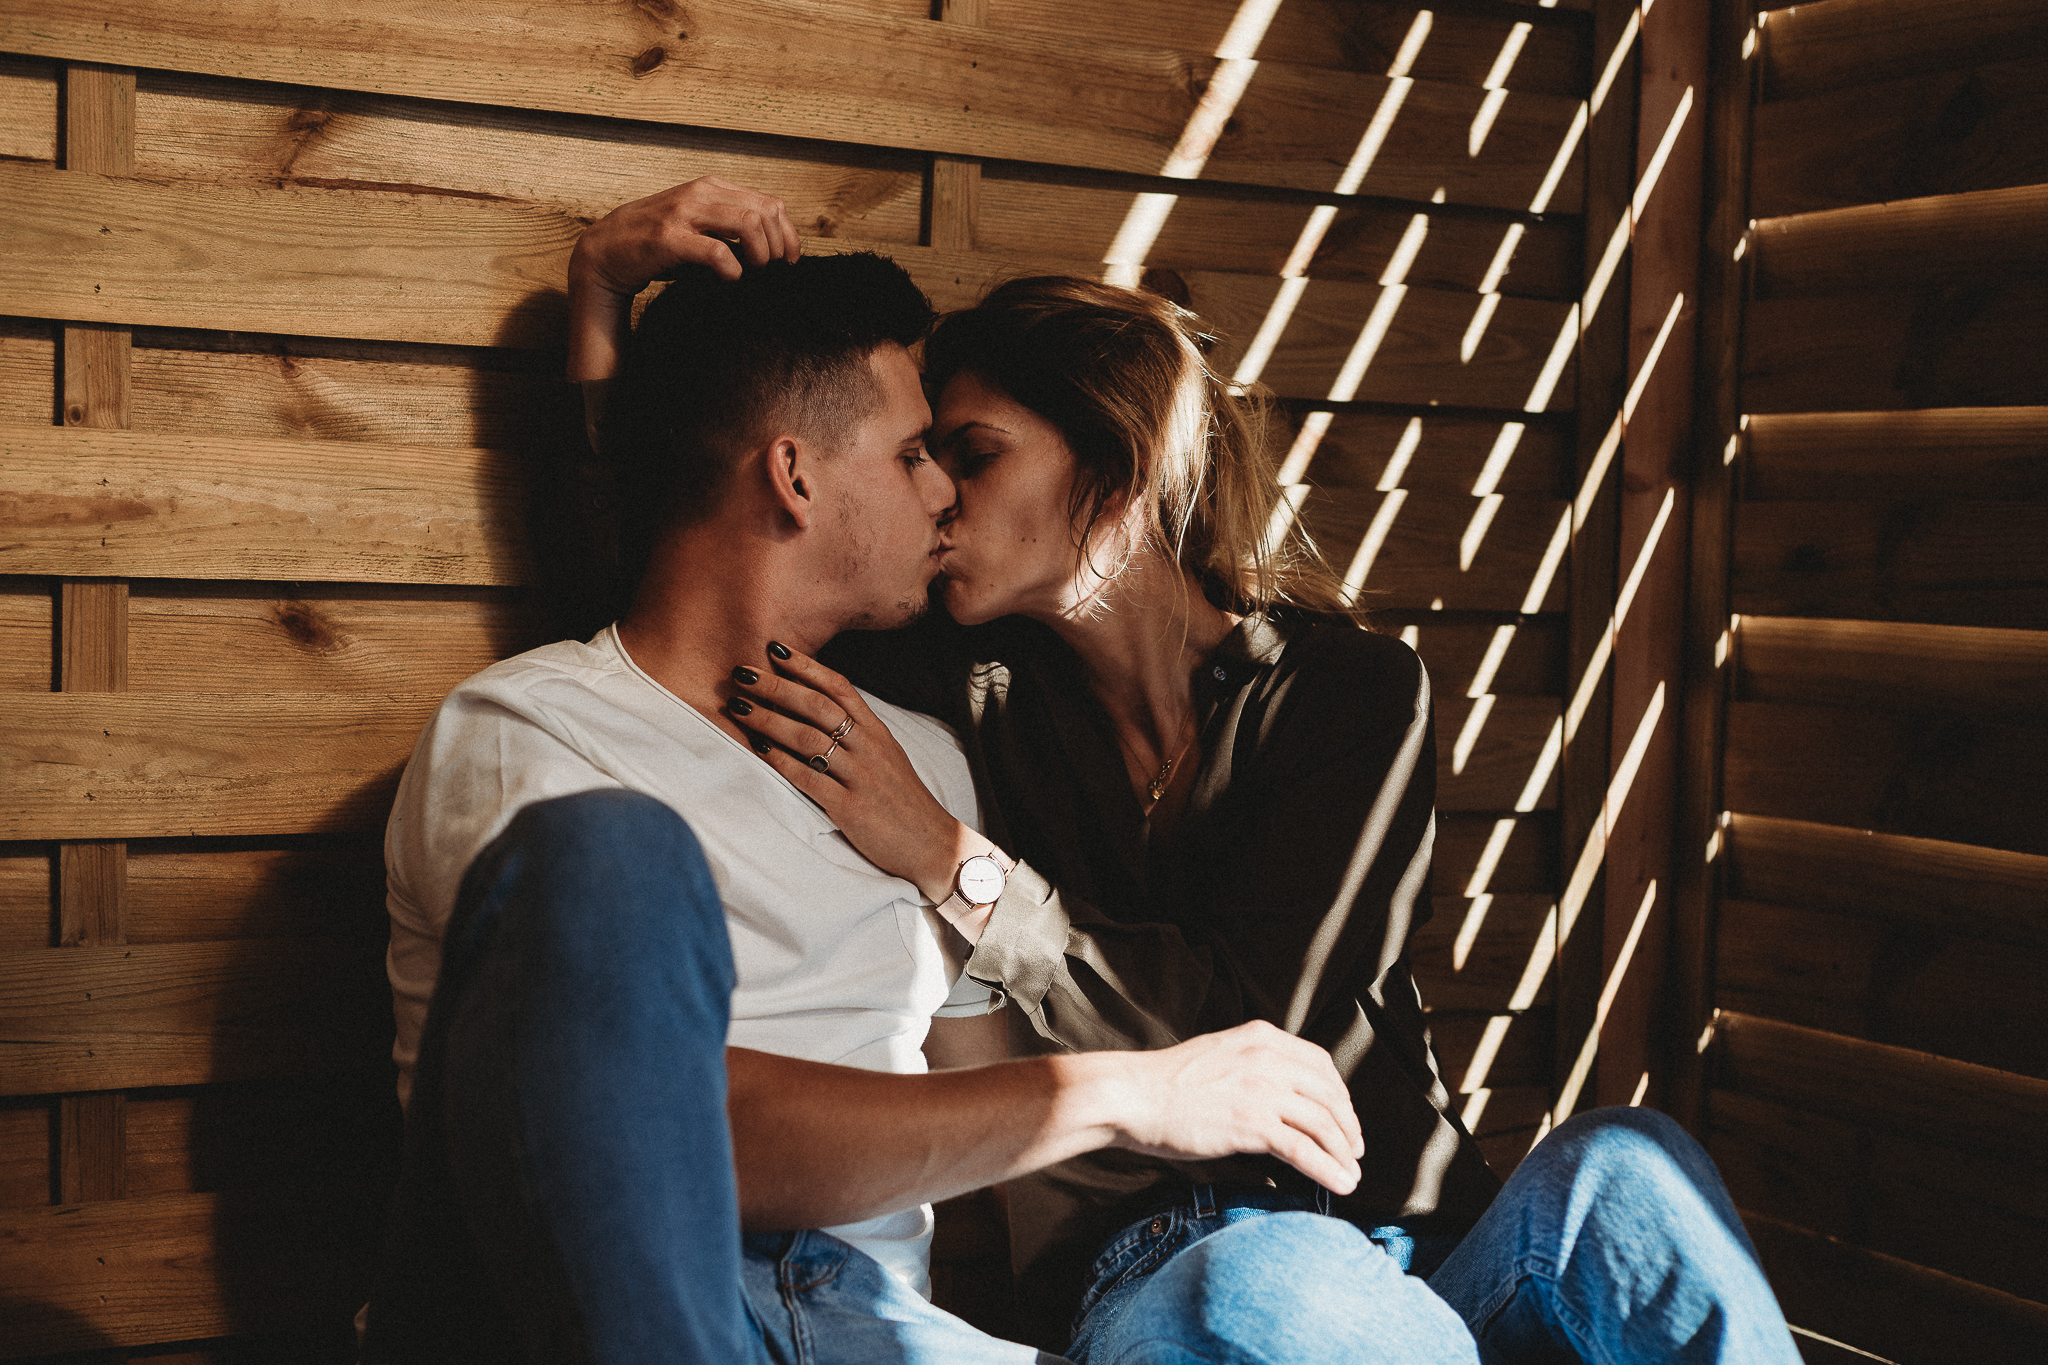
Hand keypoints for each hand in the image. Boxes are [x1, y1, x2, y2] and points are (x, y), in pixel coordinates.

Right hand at [567, 177, 803, 382]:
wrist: (605, 252)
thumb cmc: (657, 245)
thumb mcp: (697, 225)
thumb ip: (729, 227)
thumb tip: (774, 247)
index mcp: (711, 188)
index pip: (769, 203)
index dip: (788, 234)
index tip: (790, 260)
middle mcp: (699, 193)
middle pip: (765, 212)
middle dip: (778, 246)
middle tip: (771, 270)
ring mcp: (683, 213)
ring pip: (747, 224)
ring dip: (760, 254)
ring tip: (752, 271)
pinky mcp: (668, 238)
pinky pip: (716, 251)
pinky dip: (732, 268)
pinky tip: (730, 278)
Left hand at [729, 642, 984, 905]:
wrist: (932, 844)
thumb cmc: (902, 800)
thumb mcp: (887, 756)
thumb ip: (857, 733)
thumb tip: (818, 709)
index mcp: (877, 732)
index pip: (839, 687)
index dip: (806, 666)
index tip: (775, 650)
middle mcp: (869, 748)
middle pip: (817, 706)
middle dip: (776, 686)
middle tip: (742, 672)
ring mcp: (860, 776)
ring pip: (808, 738)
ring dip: (769, 719)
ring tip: (739, 707)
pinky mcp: (850, 807)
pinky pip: (808, 778)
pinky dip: (780, 762)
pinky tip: (758, 749)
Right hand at [1106, 1020, 1364, 1194]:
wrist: (1134, 1095)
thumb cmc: (1168, 1083)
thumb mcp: (1220, 1055)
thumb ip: (1254, 1066)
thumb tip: (1281, 1096)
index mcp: (1262, 1038)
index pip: (1320, 1063)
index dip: (1339, 1093)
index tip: (1343, 1117)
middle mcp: (1268, 1059)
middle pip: (1329, 1094)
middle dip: (1348, 1126)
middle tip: (1354, 1150)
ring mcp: (1262, 1091)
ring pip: (1323, 1123)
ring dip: (1343, 1152)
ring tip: (1351, 1174)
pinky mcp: (1252, 1124)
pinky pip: (1304, 1150)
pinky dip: (1328, 1170)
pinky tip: (1340, 1184)